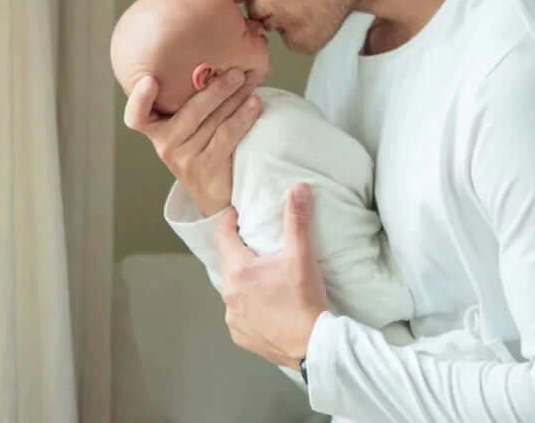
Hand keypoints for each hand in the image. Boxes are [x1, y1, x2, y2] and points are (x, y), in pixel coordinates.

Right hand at [122, 69, 261, 215]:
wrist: (216, 194)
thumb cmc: (204, 149)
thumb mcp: (190, 127)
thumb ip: (192, 101)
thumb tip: (221, 62)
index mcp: (157, 130)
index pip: (137, 117)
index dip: (140, 99)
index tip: (150, 80)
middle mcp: (165, 145)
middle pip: (190, 111)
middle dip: (215, 88)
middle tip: (235, 72)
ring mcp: (185, 158)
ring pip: (212, 121)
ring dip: (235, 99)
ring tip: (249, 82)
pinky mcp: (205, 168)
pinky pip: (226, 136)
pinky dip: (243, 117)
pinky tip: (255, 104)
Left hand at [216, 183, 328, 368]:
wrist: (311, 346)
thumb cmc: (303, 299)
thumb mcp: (301, 255)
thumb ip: (297, 220)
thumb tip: (298, 188)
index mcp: (238, 271)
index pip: (223, 236)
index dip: (229, 222)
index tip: (237, 214)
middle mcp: (228, 295)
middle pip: (228, 262)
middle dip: (239, 250)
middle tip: (256, 242)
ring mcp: (233, 318)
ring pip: (233, 289)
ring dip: (244, 279)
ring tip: (263, 274)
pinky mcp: (241, 336)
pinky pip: (239, 313)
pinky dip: (248, 304)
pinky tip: (265, 303)